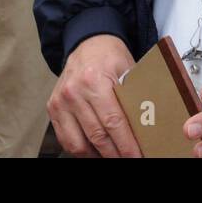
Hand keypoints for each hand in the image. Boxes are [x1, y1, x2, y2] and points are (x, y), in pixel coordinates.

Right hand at [47, 34, 140, 157]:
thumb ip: (135, 97)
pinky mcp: (53, 108)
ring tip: (113, 156)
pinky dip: (81, 150)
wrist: (87, 44)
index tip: (136, 156)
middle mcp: (74, 91)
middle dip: (116, 154)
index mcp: (94, 79)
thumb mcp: (128, 71)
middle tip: (128, 159)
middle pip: (97, 136)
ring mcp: (60, 101)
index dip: (126, 145)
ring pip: (79, 144)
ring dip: (97, 156)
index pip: (113, 122)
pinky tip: (95, 151)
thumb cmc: (110, 58)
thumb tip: (148, 128)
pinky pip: (65, 140)